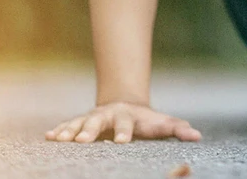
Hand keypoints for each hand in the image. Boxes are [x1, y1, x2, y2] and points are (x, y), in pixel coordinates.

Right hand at [45, 101, 201, 142]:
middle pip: (98, 121)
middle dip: (90, 130)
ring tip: (59, 139)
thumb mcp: (163, 123)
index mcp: (129, 116)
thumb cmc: (148, 121)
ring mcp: (93, 117)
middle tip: (83, 141)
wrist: (127, 105)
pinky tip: (48, 137)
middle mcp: (108, 114)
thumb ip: (178, 129)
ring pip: (79, 122)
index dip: (125, 132)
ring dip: (70, 130)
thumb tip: (198, 136)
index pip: (127, 125)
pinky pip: (67, 125)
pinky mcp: (80, 122)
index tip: (122, 142)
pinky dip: (58, 130)